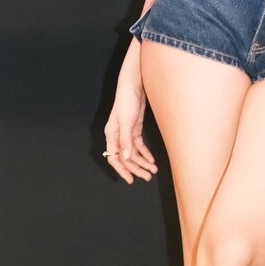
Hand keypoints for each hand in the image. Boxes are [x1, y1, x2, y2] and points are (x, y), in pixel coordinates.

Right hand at [103, 55, 156, 183]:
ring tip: (152, 171)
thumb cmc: (127, 101)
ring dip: (142, 162)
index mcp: (111, 135)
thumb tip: (126, 157)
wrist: (134, 85)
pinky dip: (145, 153)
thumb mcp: (126, 121)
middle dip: (136, 168)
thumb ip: (126, 140)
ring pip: (133, 152)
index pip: (114, 157)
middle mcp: (117, 136)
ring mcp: (126, 133)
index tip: (130, 180)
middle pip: (125, 157)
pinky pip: (138, 145)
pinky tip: (151, 160)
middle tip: (147, 177)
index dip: (122, 169)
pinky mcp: (134, 129)